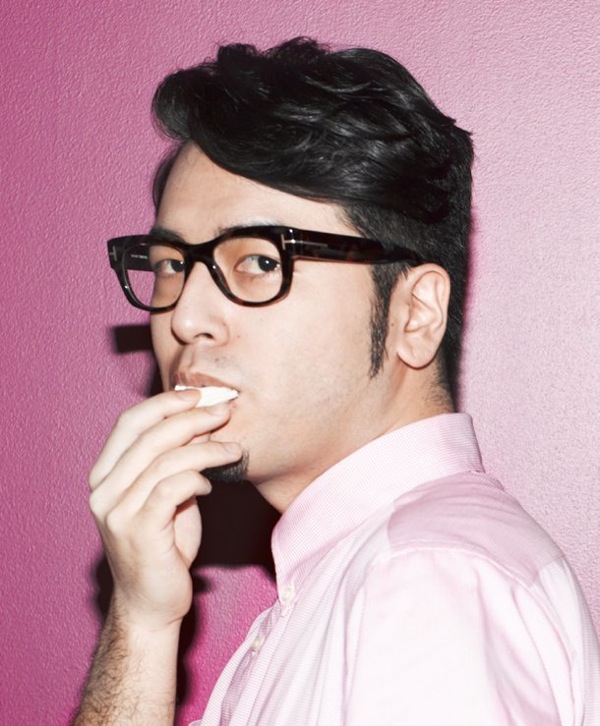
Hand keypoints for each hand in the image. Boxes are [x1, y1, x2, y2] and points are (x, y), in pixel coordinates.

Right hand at [88, 388, 241, 631]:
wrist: (152, 602)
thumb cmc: (164, 544)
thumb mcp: (166, 494)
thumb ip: (174, 460)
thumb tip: (202, 421)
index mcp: (105, 475)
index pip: (130, 423)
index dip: (164, 403)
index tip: (199, 395)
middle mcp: (103, 490)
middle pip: (148, 436)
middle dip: (191, 418)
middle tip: (224, 411)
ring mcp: (116, 511)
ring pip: (164, 460)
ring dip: (205, 448)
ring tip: (233, 447)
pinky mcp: (138, 530)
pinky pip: (171, 488)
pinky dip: (196, 477)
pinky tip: (211, 482)